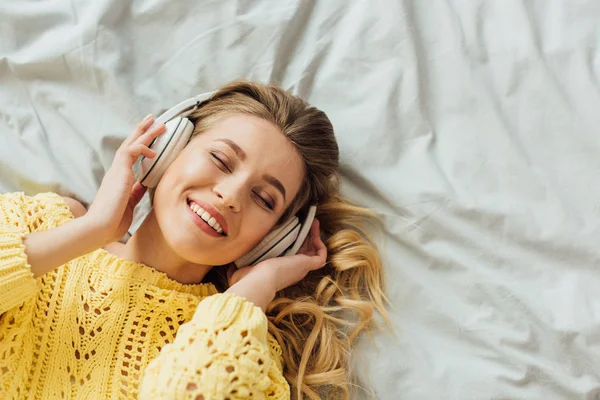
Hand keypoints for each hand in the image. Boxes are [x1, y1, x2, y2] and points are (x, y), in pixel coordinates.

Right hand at [84, 115, 165, 244]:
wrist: (100, 228)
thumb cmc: (113, 221)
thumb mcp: (130, 204)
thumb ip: (136, 193)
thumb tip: (144, 184)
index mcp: (120, 179)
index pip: (131, 157)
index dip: (141, 146)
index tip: (152, 140)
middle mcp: (117, 172)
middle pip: (130, 145)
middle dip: (142, 131)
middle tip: (154, 119)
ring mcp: (117, 171)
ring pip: (131, 144)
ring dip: (146, 133)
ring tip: (159, 123)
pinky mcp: (119, 172)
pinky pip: (131, 152)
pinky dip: (142, 148)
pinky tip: (153, 152)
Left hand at [225, 219, 326, 310]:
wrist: (257, 281)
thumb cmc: (248, 279)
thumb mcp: (241, 269)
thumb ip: (237, 265)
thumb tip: (227, 263)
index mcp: (279, 271)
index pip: (291, 256)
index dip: (294, 244)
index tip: (293, 231)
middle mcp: (293, 270)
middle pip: (305, 252)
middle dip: (307, 238)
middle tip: (308, 223)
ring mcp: (301, 268)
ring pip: (314, 252)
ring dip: (315, 237)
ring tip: (314, 223)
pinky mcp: (307, 265)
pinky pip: (321, 256)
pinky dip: (321, 245)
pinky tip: (316, 232)